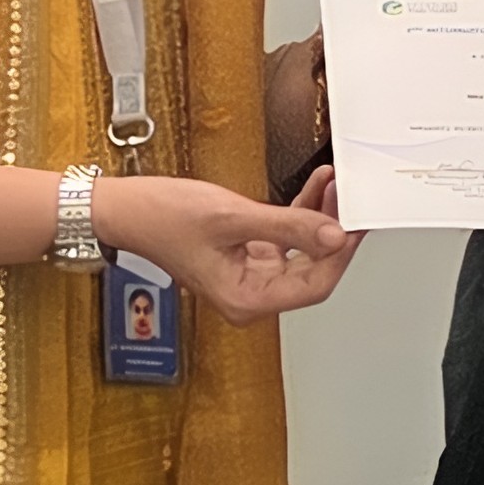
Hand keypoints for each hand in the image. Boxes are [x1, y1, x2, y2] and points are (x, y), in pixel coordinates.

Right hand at [100, 167, 361, 320]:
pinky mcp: (244, 255)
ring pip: (301, 252)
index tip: (357, 222)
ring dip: (319, 218)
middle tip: (352, 198)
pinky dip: (299, 215)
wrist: (126, 208)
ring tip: (334, 185)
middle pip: (312, 269)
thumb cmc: (163, 217)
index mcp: (246, 299)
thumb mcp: (233, 217)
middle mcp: (249, 295)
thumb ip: (288, 226)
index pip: (314, 284)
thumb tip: (333, 235)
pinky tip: (314, 189)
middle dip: (333, 231)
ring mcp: (248, 275)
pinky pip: (284, 239)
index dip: (340, 253)